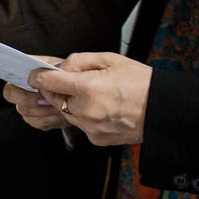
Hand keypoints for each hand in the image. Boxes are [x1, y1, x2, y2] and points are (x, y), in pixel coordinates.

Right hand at [0, 58, 67, 130]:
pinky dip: (48, 120)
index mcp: (27, 69)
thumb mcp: (64, 68)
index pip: (0, 67)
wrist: (82, 97)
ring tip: (58, 105)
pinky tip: (58, 114)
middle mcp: (22, 85)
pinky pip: (33, 121)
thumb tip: (37, 78)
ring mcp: (26, 103)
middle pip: (9, 92)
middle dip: (26, 96)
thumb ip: (48, 70)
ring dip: (42, 110)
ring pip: (22, 109)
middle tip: (44, 96)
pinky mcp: (34, 118)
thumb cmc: (72, 78)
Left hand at [26, 52, 151, 146]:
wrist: (164, 110)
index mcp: (89, 87)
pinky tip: (99, 107)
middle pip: (54, 99)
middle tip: (60, 81)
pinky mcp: (97, 139)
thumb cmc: (141, 82)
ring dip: (69, 103)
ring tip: (88, 93)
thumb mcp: (111, 60)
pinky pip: (80, 125)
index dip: (39, 76)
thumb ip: (80, 61)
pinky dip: (83, 116)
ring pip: (66, 113)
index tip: (35, 74)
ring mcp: (91, 127)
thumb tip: (59, 68)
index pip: (49, 82)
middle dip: (54, 89)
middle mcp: (87, 110)